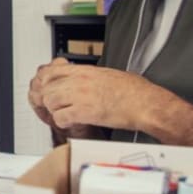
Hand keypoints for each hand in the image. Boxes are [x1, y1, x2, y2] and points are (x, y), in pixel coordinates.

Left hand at [34, 60, 161, 131]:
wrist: (146, 103)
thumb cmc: (135, 91)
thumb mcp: (109, 74)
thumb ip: (91, 75)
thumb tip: (86, 78)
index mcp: (85, 70)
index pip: (52, 70)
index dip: (46, 81)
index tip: (48, 88)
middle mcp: (80, 81)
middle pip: (47, 86)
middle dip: (49, 98)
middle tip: (55, 106)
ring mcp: (81, 95)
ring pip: (50, 101)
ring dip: (54, 110)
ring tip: (64, 114)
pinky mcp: (85, 112)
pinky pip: (60, 117)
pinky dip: (62, 122)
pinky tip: (70, 123)